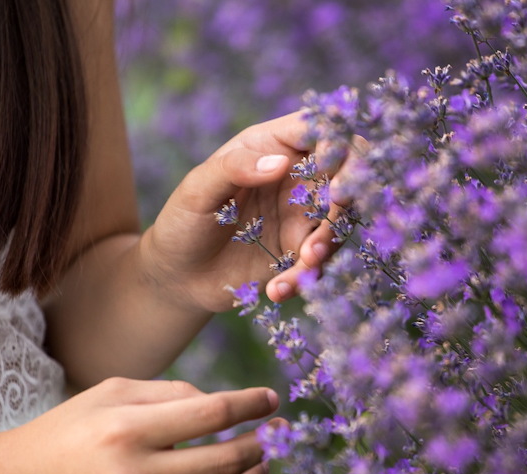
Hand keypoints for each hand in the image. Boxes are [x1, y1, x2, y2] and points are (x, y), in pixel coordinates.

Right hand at [0, 378, 280, 473]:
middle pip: (228, 460)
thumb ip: (169, 393)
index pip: (213, 413)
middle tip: (272, 436)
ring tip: (258, 467)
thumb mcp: (108, 395)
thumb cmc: (63, 434)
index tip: (271, 400)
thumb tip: (221, 405)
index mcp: (128, 429)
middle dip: (261, 445)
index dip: (252, 404)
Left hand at [141, 111, 359, 312]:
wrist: (177, 276)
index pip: (320, 130)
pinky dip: (305, 277)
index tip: (333, 175)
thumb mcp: (197, 190)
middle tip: (334, 215)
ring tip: (303, 263)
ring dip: (328, 242)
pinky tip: (277, 290)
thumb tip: (281, 162)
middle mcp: (296, 176)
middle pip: (346, 172)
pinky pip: (320, 260)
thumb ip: (235, 168)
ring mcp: (302, 214)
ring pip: (340, 220)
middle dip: (349, 195)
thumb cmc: (182, 221)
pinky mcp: (301, 250)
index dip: (339, 145)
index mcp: (272, 145)